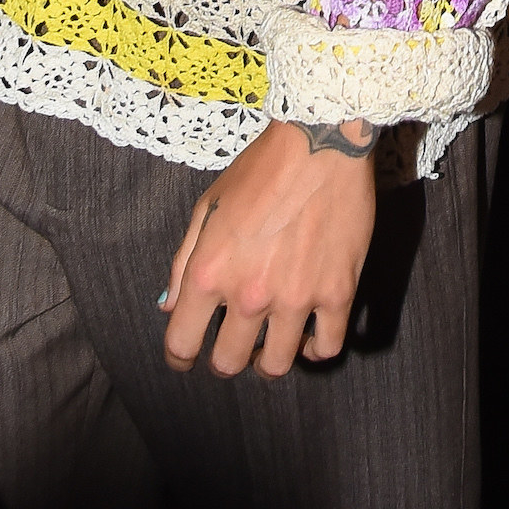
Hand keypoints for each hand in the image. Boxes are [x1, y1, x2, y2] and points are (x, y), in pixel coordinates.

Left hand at [161, 119, 378, 377]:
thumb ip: (184, 262)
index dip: (179, 359)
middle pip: (229, 363)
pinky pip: (327, 347)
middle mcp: (249, 294)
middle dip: (225, 361)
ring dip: (268, 362)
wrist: (319, 143)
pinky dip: (314, 350)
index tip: (186, 358)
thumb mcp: (207, 207)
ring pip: (277, 366)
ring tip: (270, 347)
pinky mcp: (338, 292)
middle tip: (232, 348)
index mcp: (209, 273)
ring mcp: (296, 298)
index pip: (182, 344)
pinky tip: (308, 337)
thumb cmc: (259, 170)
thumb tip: (171, 307)